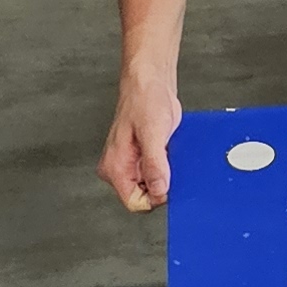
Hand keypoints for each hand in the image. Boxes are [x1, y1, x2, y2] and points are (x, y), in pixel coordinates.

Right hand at [101, 72, 181, 211]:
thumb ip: (154, 164)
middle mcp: (120, 169)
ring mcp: (132, 164)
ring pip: (154, 185)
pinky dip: (169, 166)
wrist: (150, 84)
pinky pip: (159, 172)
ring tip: (169, 151)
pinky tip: (171, 150)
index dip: (156, 196)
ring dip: (167, 173)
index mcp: (115, 168)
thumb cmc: (145, 101)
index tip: (169, 180)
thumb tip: (160, 189)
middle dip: (163, 183)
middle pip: (146, 196)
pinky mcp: (144, 158)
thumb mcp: (153, 133)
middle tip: (170, 160)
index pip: (135, 202)